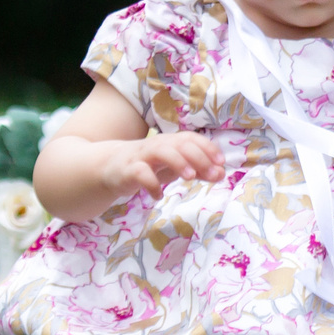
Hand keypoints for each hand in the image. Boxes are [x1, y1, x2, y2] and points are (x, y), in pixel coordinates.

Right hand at [98, 132, 223, 199]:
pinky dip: (151, 184)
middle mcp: (158, 144)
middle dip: (199, 157)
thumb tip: (221, 173)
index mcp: (171, 142)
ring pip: (161, 151)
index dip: (207, 148)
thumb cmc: (150, 165)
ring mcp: (142, 156)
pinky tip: (158, 196)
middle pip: (180, 143)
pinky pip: (140, 173)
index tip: (221, 162)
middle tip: (212, 174)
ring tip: (190, 178)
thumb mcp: (175, 167)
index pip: (191, 138)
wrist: (111, 167)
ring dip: (178, 162)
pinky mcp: (128, 170)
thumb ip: (198, 170)